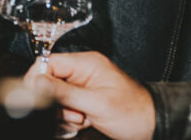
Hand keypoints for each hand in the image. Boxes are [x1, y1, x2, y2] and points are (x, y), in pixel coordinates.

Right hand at [28, 52, 154, 139]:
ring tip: (82, 120)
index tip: (35, 97)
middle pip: (50, 81)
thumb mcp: (97, 104)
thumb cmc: (134, 113)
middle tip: (72, 114)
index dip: (38, 79)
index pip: (48, 63)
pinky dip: (70, 117)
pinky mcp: (85, 99)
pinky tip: (84, 122)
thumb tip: (37, 83)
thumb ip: (64, 93)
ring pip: (56, 97)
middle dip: (56, 101)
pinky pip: (66, 106)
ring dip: (64, 112)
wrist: (155, 127)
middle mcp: (82, 71)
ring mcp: (84, 85)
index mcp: (86, 63)